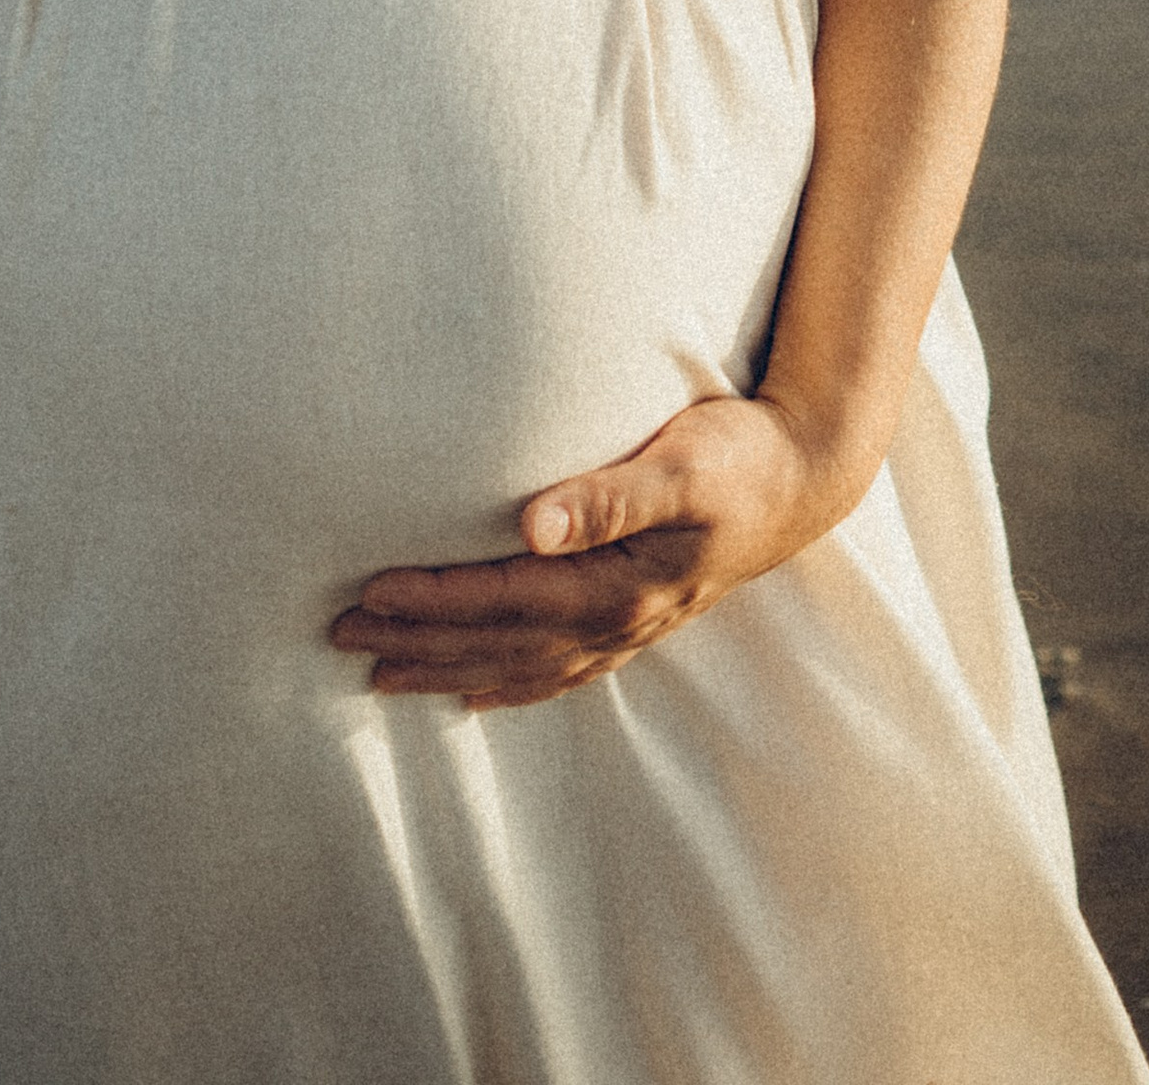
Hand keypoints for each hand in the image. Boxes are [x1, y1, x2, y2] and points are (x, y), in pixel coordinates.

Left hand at [329, 391, 861, 710]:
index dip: (433, 600)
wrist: (807, 477)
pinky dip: (511, 685)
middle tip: (340, 636)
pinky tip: (474, 694)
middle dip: (419, 641)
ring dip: (449, 668)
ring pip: (521, 663)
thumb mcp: (682, 460)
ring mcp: (630, 627)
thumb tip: (533, 524)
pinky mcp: (640, 617)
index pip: (504, 599)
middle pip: (499, 641)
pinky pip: (561, 669)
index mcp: (621, 582)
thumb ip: (610, 493)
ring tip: (381, 675)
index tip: (368, 594)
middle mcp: (619, 618)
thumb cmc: (740, 453)